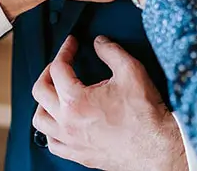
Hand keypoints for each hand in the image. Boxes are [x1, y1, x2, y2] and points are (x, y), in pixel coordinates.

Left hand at [32, 36, 187, 170]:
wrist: (157, 146)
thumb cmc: (145, 113)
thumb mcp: (130, 71)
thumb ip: (111, 51)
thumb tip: (100, 43)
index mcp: (76, 100)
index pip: (58, 67)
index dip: (65, 50)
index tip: (72, 44)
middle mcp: (67, 122)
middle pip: (40, 91)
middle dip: (48, 72)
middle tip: (61, 64)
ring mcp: (71, 141)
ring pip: (40, 119)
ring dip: (44, 102)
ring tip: (55, 92)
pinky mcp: (79, 154)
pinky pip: (52, 143)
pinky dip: (51, 129)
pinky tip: (60, 121)